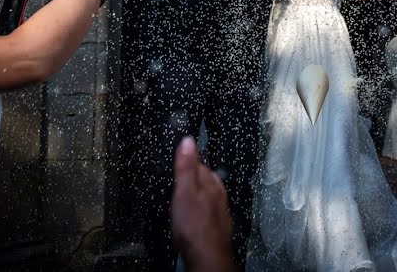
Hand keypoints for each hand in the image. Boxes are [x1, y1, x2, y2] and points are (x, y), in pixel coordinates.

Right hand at [171, 136, 235, 271]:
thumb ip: (186, 166)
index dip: (187, 161)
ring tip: (183, 197)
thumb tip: (188, 140)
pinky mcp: (216, 226)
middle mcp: (219, 195)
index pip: (200, 164)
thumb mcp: (184, 191)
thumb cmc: (194, 225)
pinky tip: (193, 217)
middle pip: (205, 179)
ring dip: (197, 194)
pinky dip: (199, 210)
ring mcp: (219, 211)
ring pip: (207, 196)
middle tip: (177, 178)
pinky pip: (207, 211)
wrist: (206, 256)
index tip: (177, 159)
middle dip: (192, 178)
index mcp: (211, 183)